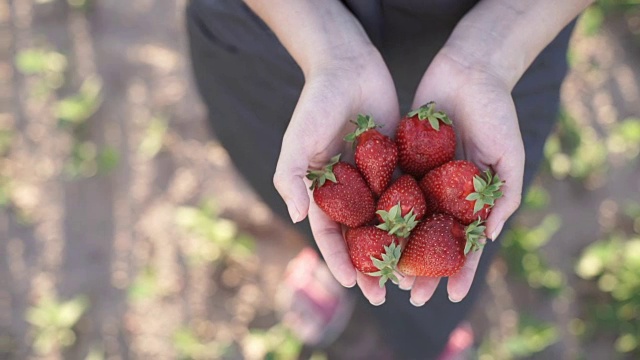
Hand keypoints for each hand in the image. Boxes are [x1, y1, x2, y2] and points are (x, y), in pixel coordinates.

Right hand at [273, 45, 399, 304]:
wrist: (348, 65)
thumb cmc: (317, 102)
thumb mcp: (297, 139)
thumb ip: (290, 176)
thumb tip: (294, 216)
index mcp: (321, 189)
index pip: (329, 233)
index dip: (339, 259)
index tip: (354, 284)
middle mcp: (348, 189)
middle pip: (360, 236)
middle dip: (370, 265)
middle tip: (384, 295)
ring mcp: (373, 177)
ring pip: (387, 221)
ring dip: (397, 248)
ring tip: (411, 276)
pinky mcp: (397, 162)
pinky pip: (408, 193)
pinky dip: (418, 216)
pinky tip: (433, 237)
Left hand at [400, 49, 524, 304]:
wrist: (468, 70)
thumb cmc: (496, 112)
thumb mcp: (510, 155)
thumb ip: (504, 195)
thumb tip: (490, 237)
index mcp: (472, 199)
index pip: (465, 244)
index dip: (460, 271)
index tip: (452, 298)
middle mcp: (444, 194)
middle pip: (431, 241)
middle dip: (422, 269)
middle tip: (409, 296)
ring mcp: (422, 179)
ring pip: (405, 222)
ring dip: (396, 249)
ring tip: (385, 275)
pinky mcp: (401, 160)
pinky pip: (387, 189)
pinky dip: (378, 211)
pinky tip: (365, 234)